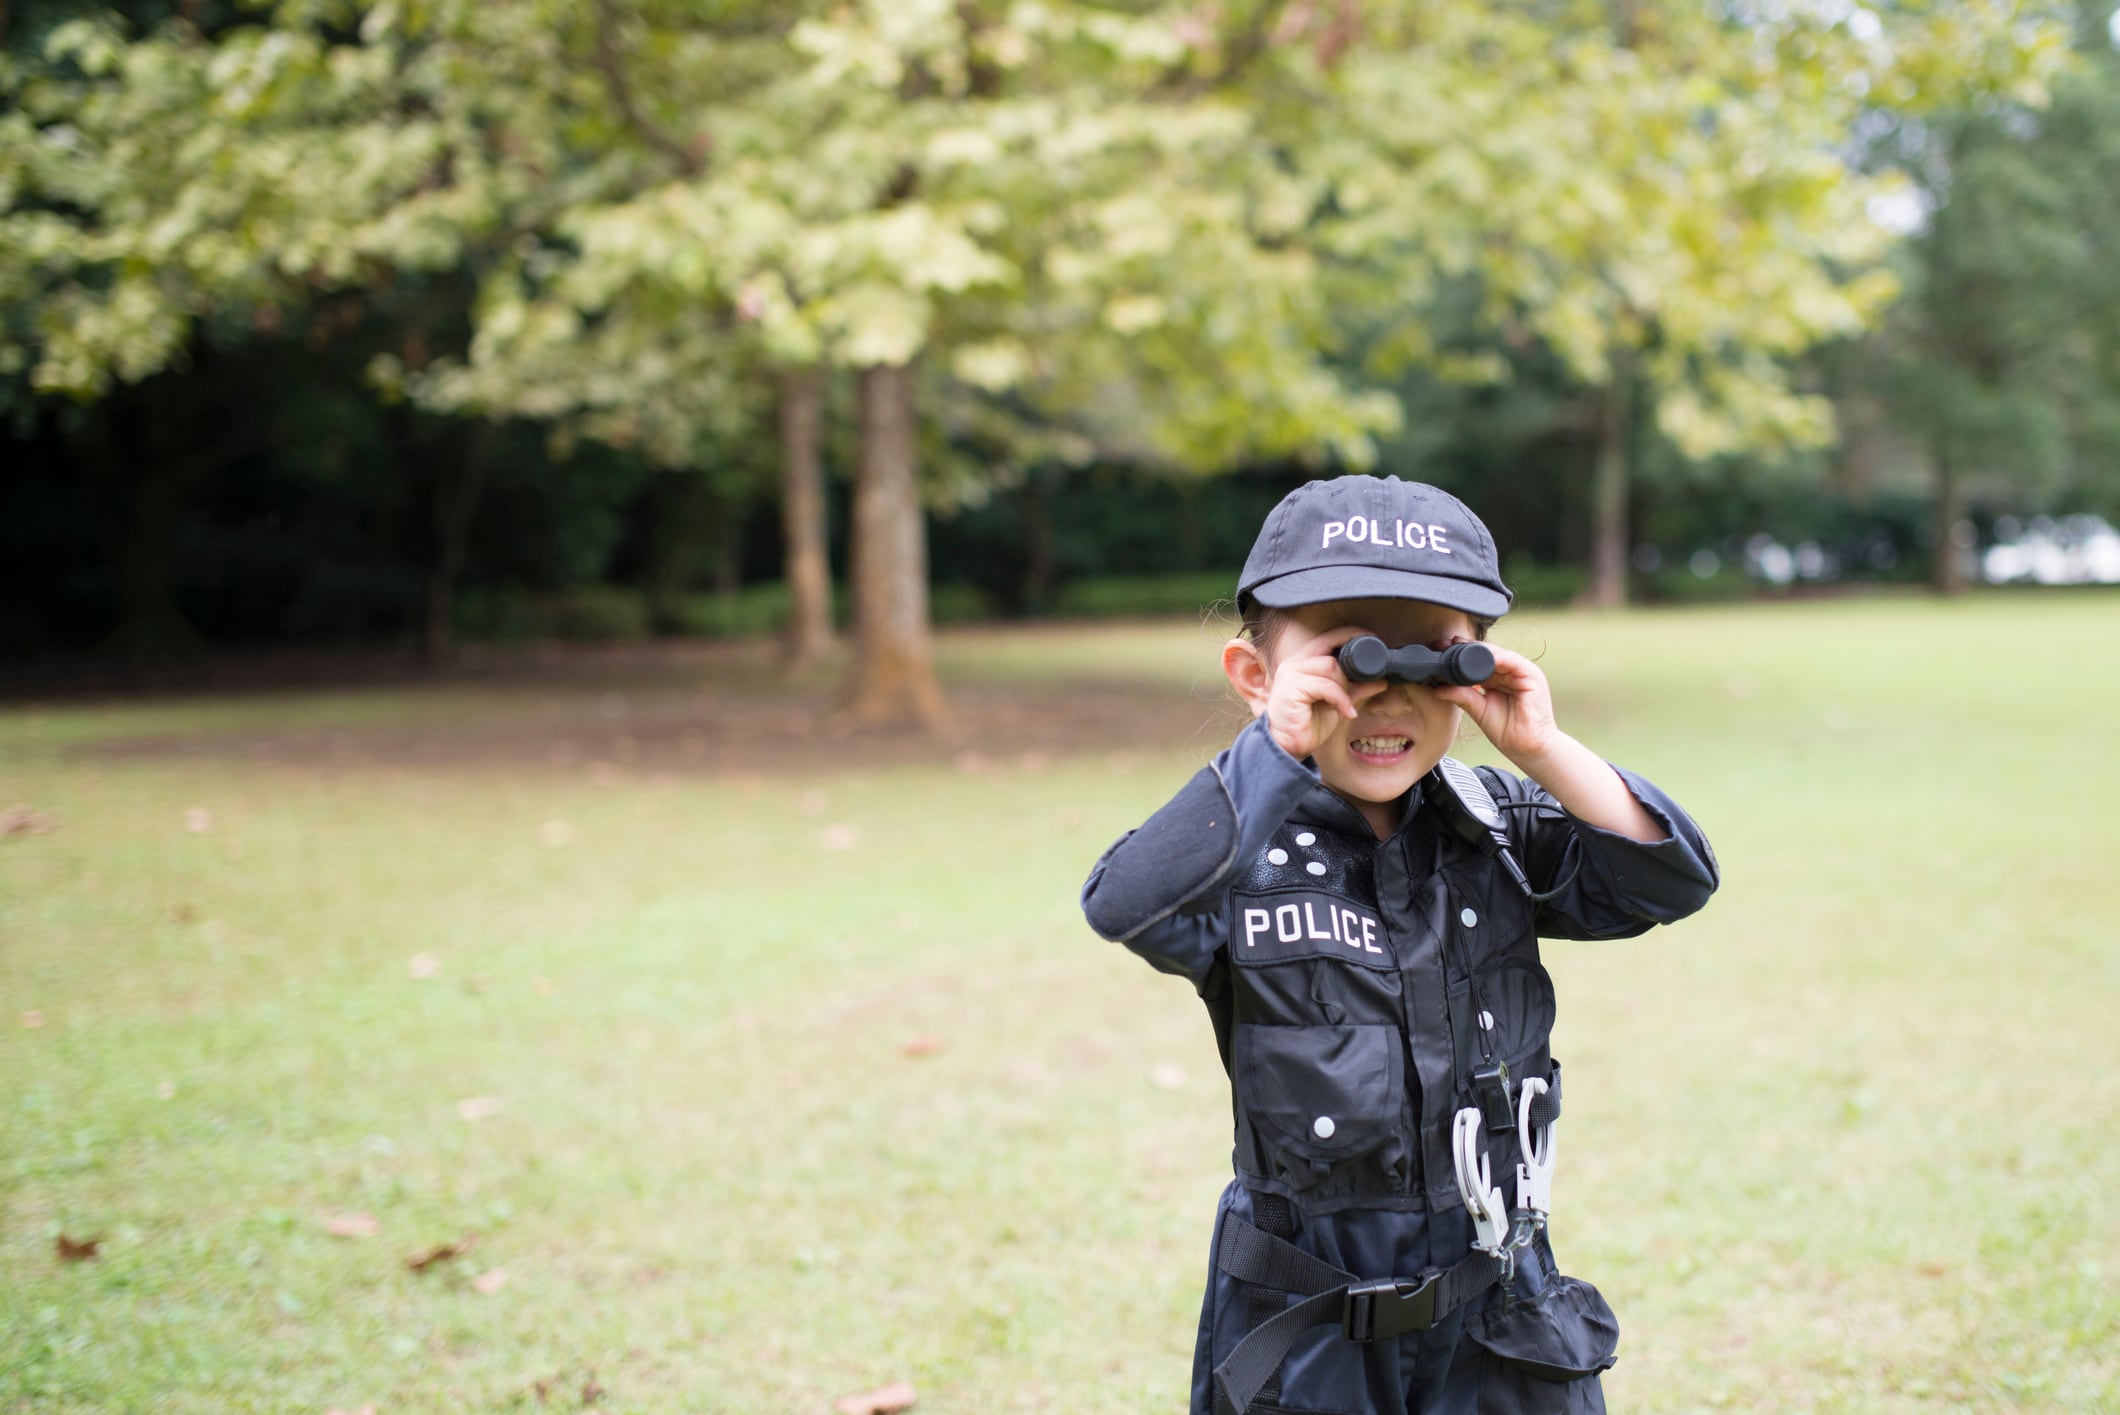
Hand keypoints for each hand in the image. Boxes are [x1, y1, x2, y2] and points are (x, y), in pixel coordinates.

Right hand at [1259, 638, 1388, 761]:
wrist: (1289, 747)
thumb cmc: (1308, 724)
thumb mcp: (1337, 702)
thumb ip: (1354, 688)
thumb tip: (1380, 680)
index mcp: (1302, 662)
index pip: (1326, 638)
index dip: (1349, 635)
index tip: (1372, 640)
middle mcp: (1294, 663)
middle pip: (1328, 646)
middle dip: (1353, 658)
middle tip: (1373, 668)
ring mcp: (1290, 674)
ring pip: (1330, 666)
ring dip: (1345, 686)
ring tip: (1347, 704)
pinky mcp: (1292, 688)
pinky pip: (1326, 686)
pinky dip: (1341, 699)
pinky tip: (1346, 712)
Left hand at [1431, 639, 1562, 769]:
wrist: (1526, 749)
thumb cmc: (1507, 732)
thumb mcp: (1478, 710)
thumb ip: (1462, 696)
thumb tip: (1438, 689)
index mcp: (1499, 679)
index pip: (1479, 662)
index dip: (1461, 656)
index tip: (1441, 652)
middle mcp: (1511, 674)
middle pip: (1488, 655)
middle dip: (1467, 649)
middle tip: (1446, 645)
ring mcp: (1523, 674)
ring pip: (1499, 654)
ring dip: (1480, 651)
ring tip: (1460, 648)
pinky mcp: (1533, 677)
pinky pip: (1514, 662)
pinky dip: (1498, 658)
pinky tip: (1483, 659)